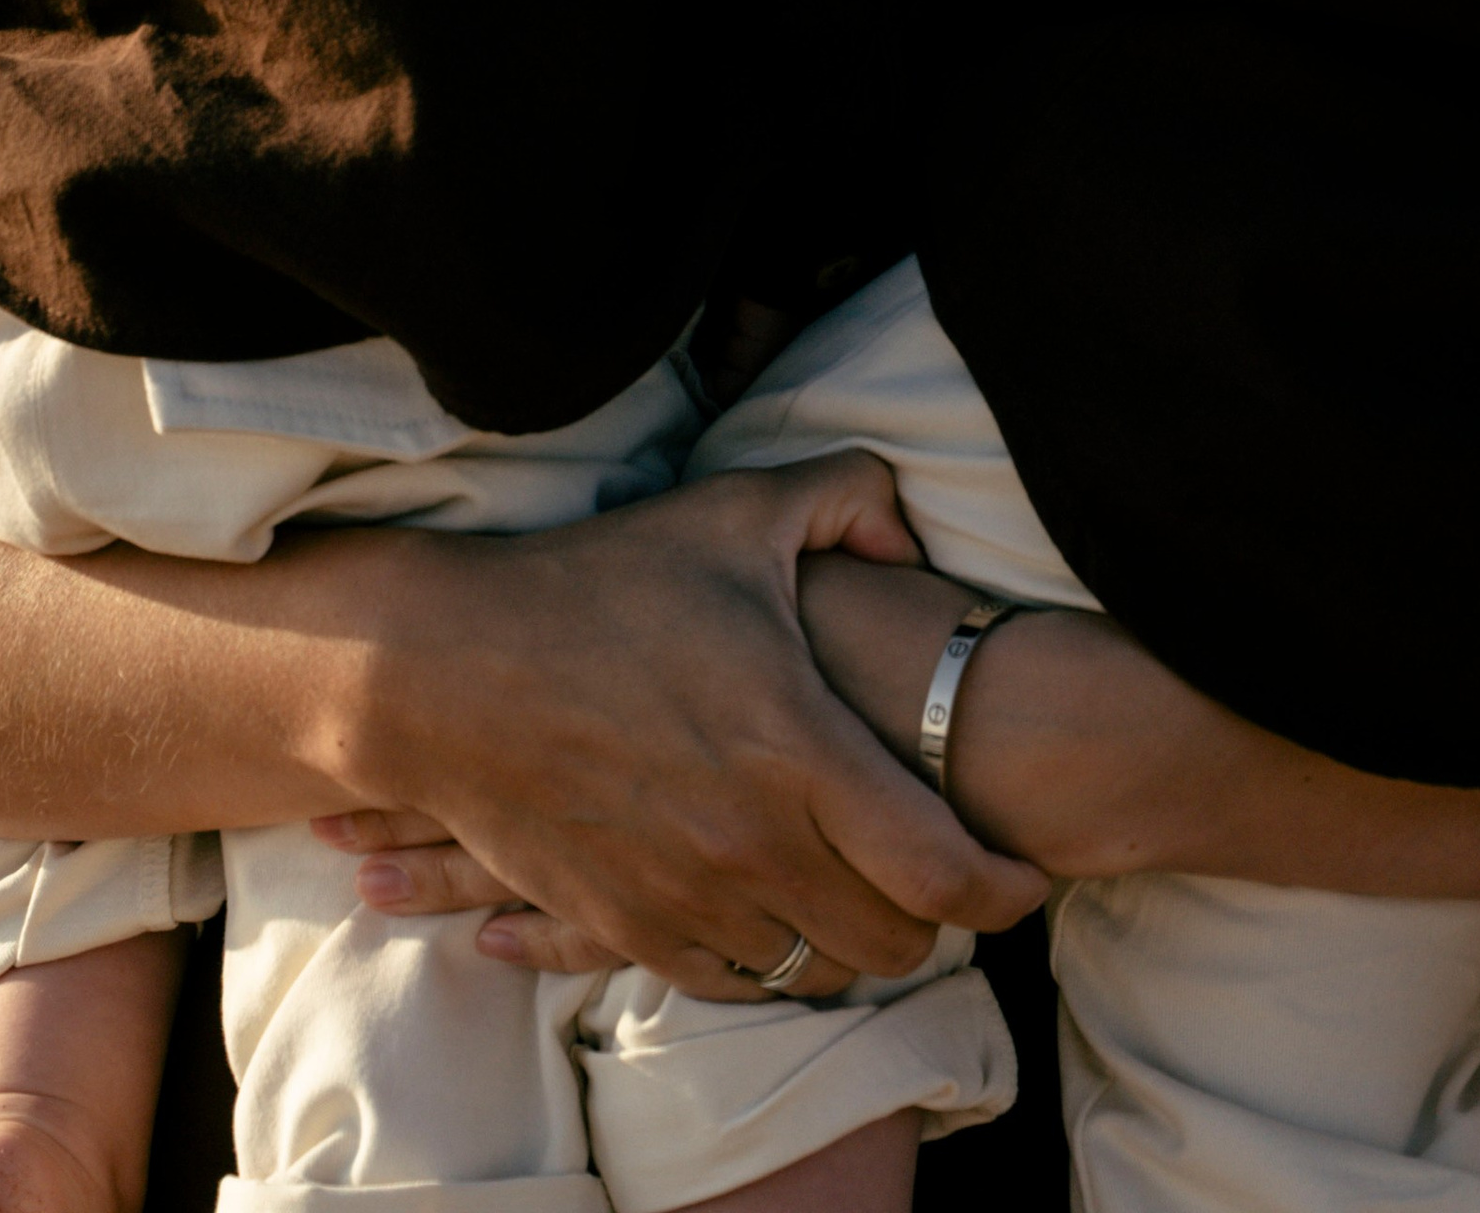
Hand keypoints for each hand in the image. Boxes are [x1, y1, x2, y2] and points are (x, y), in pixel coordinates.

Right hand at [323, 453, 1043, 1000]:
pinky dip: (772, 960)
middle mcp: (750, 842)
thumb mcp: (734, 512)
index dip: (1005, 889)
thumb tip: (912, 532)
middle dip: (938, 918)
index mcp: (794, 748)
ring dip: (853, 943)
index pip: (941, 869)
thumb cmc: (600, 584)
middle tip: (944, 876)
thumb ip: (846, 497)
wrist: (450, 670)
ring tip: (864, 893)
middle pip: (893, 941)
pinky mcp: (626, 925)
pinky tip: (778, 912)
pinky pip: (733, 982)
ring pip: (816, 971)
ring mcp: (685, 895)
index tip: (1029, 874)